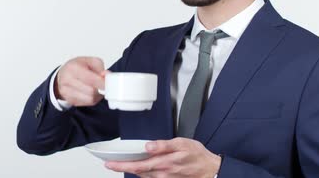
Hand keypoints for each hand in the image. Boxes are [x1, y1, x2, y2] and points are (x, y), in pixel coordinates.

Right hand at [54, 56, 106, 106]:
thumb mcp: (90, 61)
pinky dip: (92, 99)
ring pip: (89, 99)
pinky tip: (92, 92)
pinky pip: (86, 103)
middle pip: (91, 91)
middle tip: (105, 85)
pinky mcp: (70, 100)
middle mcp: (68, 80)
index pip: (90, 79)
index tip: (110, 84)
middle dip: (101, 89)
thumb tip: (107, 76)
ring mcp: (67, 92)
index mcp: (73, 68)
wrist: (63, 74)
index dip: (102, 83)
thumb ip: (100, 68)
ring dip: (97, 95)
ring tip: (98, 88)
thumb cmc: (77, 67)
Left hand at [105, 138, 220, 177]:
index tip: (109, 163)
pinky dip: (142, 172)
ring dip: (131, 170)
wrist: (209, 169)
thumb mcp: (182, 144)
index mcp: (163, 164)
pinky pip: (150, 176)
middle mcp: (161, 174)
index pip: (136, 166)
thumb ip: (163, 145)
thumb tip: (148, 146)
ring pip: (142, 175)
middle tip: (110, 164)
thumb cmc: (197, 155)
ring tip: (121, 164)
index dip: (121, 166)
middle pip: (136, 172)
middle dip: (122, 168)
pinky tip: (140, 167)